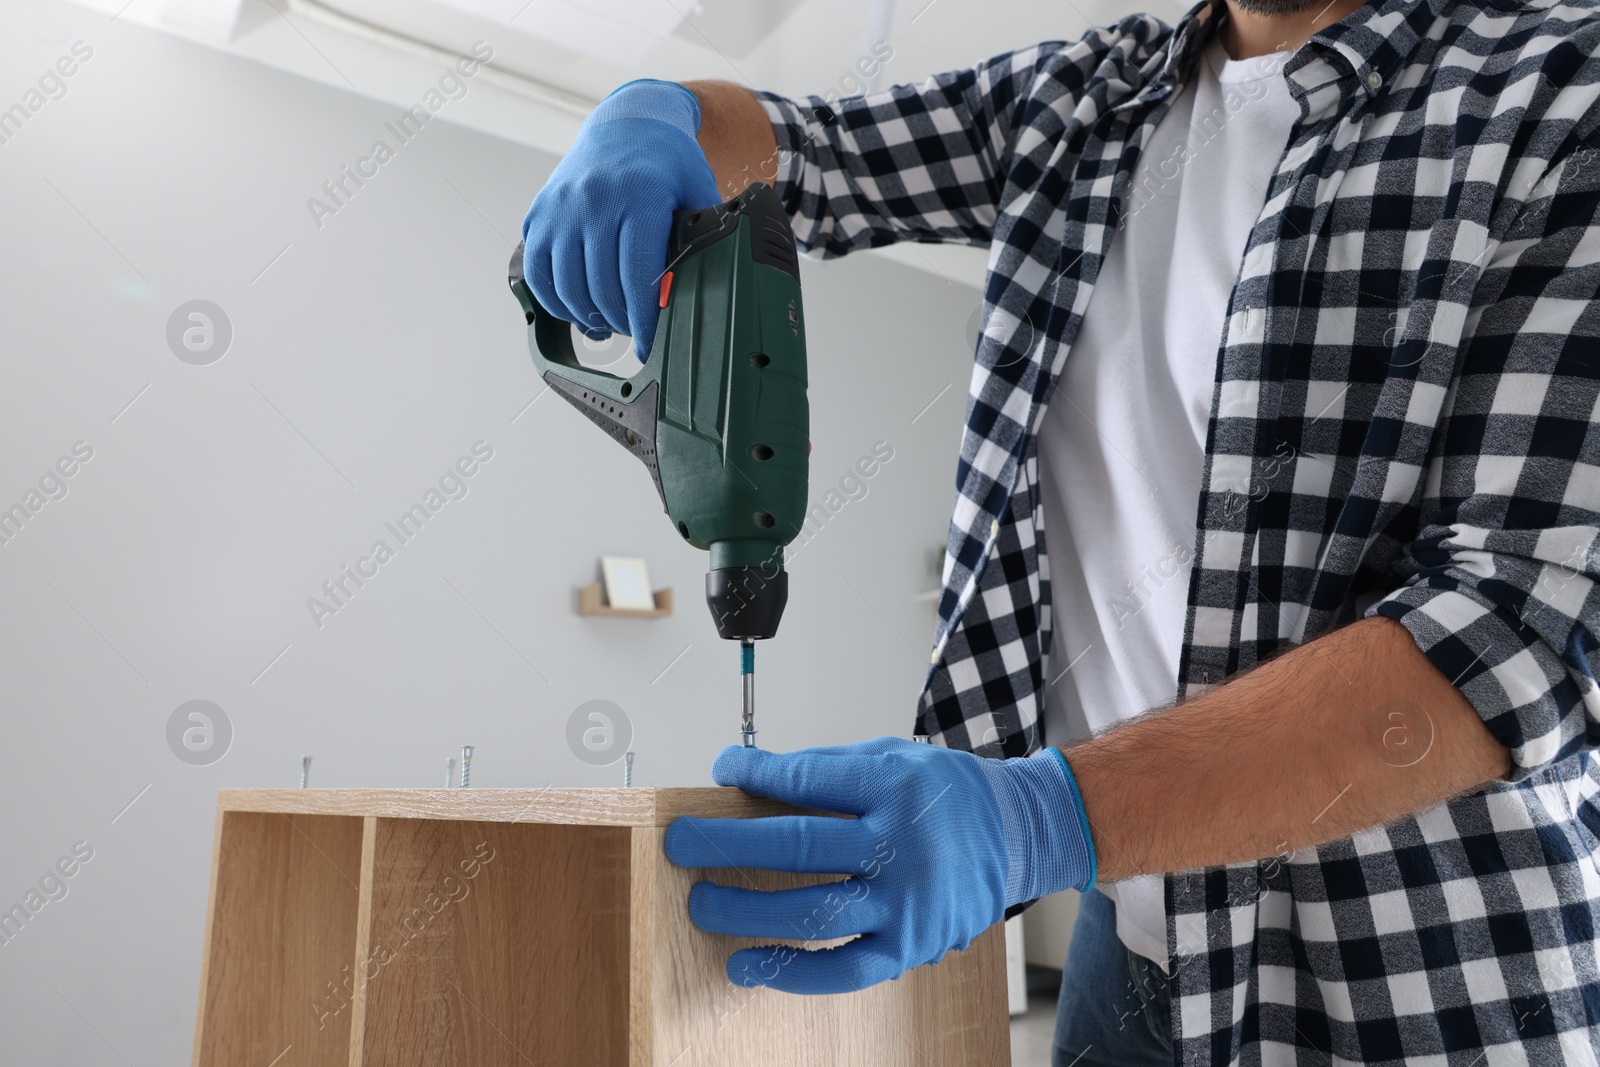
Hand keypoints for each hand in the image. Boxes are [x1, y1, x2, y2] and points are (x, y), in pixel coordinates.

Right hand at [521, 79, 718, 358]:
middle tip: (635, 332)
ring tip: (609, 324)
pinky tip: (577, 308)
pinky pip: (538, 273)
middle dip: (620, 321)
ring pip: (567, 286)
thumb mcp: (698, 189)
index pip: (636, 274)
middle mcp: (592, 200)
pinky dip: (556, 300)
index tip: (647, 344)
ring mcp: (560, 208)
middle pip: (600, 286)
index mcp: (637, 194)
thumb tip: (717, 285)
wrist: (627, 122)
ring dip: (588, 316)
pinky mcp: (538, 214)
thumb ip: (706, 234)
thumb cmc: (667, 161)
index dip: (642, 319)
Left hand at [663, 737, 1095, 994]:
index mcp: (894, 786)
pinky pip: (845, 968)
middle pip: (800, 847)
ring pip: (813, 912)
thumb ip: (824, 772)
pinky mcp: (910, 946)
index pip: (808, 780)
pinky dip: (793, 972)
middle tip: (684, 844)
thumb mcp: (891, 758)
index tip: (721, 770)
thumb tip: (748, 778)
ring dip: (748, 913)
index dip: (756, 773)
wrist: (1016, 834)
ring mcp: (906, 902)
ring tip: (703, 907)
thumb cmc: (944, 795)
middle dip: (730, 846)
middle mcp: (901, 845)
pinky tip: (751, 966)